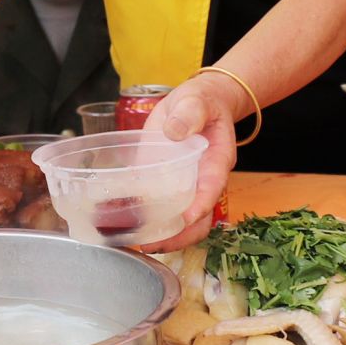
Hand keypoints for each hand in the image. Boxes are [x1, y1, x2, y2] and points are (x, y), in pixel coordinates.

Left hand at [138, 73, 241, 251]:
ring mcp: (186, 186)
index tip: (186, 219)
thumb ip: (189, 114)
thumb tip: (174, 131)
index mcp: (216, 161)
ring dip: (165, 235)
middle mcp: (203, 180)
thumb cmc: (201, 103)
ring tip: (140, 242)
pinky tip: (129, 226)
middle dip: (181, 235)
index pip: (212, 188)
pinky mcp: (168, 184)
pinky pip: (163, 207)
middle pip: (201, 218)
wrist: (198, 104)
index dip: (201, 206)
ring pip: (182, 220)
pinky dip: (149, 220)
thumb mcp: (196, 101)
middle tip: (155, 243)